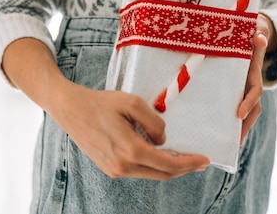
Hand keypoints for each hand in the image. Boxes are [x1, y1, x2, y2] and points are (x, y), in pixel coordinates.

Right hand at [50, 84, 210, 179]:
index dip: (189, 164)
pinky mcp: (110, 168)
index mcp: (130, 151)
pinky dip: (153, 164)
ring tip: (183, 156)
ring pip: (150, 173)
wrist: (71, 109)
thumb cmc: (101, 103)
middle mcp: (122, 166)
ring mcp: (115, 170)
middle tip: (200, 162)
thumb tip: (163, 139)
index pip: (168, 164)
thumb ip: (154, 121)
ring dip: (169, 167)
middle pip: (162, 174)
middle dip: (184, 168)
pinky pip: (138, 170)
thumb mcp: (133, 103)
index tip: (205, 161)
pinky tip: (160, 154)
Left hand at [237, 14, 276, 144]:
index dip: (248, 103)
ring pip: (244, 111)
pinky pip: (231, 105)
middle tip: (236, 142)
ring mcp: (243, 87)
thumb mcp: (257, 28)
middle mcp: (250, 83)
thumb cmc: (253, 30)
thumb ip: (258, 33)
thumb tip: (258, 39)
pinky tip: (215, 130)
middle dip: (245, 126)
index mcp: (254, 73)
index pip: (254, 92)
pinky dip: (228, 118)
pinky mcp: (233, 89)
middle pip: (252, 109)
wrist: (254, 31)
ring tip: (228, 144)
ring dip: (238, 128)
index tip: (239, 114)